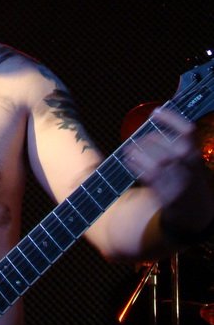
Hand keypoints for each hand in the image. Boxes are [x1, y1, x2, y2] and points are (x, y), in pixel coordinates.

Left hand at [127, 107, 213, 232]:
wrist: (196, 213)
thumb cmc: (188, 180)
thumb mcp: (190, 160)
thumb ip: (178, 142)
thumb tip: (157, 118)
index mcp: (195, 154)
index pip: (187, 130)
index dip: (170, 118)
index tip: (155, 112)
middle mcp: (189, 165)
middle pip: (163, 142)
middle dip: (146, 139)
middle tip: (139, 140)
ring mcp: (179, 180)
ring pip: (154, 157)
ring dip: (137, 150)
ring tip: (131, 149)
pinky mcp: (167, 194)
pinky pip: (147, 173)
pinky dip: (134, 164)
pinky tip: (129, 159)